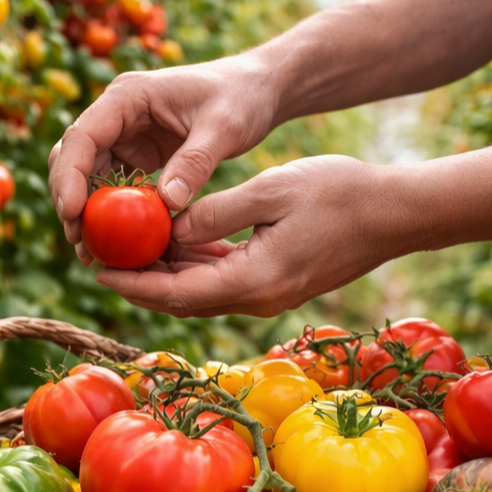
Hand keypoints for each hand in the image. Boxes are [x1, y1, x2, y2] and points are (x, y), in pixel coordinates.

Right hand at [46, 55, 278, 259]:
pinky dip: (110, 215)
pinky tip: (115, 245)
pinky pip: (112, 188)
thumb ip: (195, 162)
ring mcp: (124, 135)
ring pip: (87, 177)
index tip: (72, 214)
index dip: (70, 176)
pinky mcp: (136, 155)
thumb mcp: (224, 127)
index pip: (82, 136)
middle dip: (70, 200)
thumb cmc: (242, 97)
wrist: (257, 91)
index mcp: (128, 96)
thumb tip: (167, 203)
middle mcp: (117, 114)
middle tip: (79, 242)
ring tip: (91, 253)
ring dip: (85, 213)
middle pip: (73, 158)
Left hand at [97, 155, 430, 316]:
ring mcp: (269, 296)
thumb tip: (167, 229)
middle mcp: (257, 300)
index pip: (175, 293)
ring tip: (126, 250)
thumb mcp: (270, 191)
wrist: (397, 214)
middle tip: (99, 258)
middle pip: (182, 300)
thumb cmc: (339, 193)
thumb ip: (214, 213)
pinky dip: (195, 268)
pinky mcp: (278, 284)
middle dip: (140, 282)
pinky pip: (224, 282)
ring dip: (165, 275)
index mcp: (252, 281)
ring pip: (202, 293)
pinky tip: (173, 244)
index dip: (132, 284)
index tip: (95, 270)